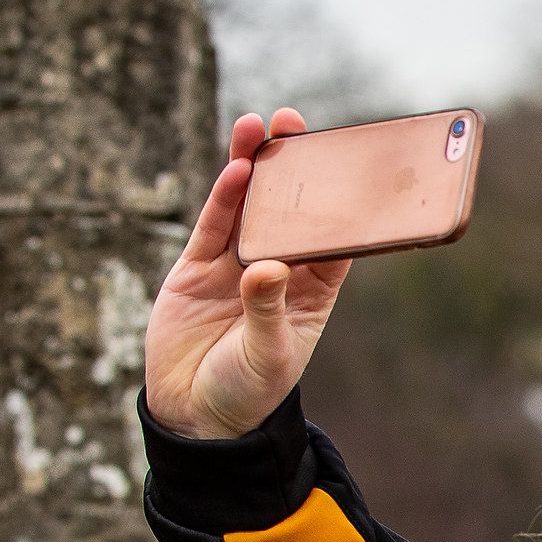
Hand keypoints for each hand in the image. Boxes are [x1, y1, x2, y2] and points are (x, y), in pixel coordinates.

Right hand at [141, 107, 351, 440]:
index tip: (347, 162)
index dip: (338, 200)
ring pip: (246, 207)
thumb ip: (267, 311)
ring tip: (259, 127)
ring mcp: (233, 265)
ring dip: (252, 167)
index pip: (331, 237)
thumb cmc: (247, 392)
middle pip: (286, 210)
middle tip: (295, 124)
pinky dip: (223, 198)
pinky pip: (213, 226)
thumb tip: (266, 269)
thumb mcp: (268, 356)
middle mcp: (276, 270)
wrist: (194, 416)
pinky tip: (235, 167)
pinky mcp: (196, 269)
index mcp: (311, 291)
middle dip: (291, 168)